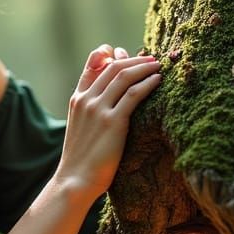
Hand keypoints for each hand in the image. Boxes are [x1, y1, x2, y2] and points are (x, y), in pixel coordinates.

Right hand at [56, 44, 161, 199]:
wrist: (75, 180)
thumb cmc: (81, 160)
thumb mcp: (81, 128)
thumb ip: (91, 110)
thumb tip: (110, 101)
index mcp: (77, 99)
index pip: (92, 65)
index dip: (110, 54)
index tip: (124, 52)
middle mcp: (86, 100)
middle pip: (113, 67)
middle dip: (134, 59)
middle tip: (151, 58)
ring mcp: (98, 110)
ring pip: (124, 76)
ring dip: (144, 66)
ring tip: (158, 65)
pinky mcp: (113, 122)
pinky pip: (134, 94)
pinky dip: (148, 83)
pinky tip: (158, 80)